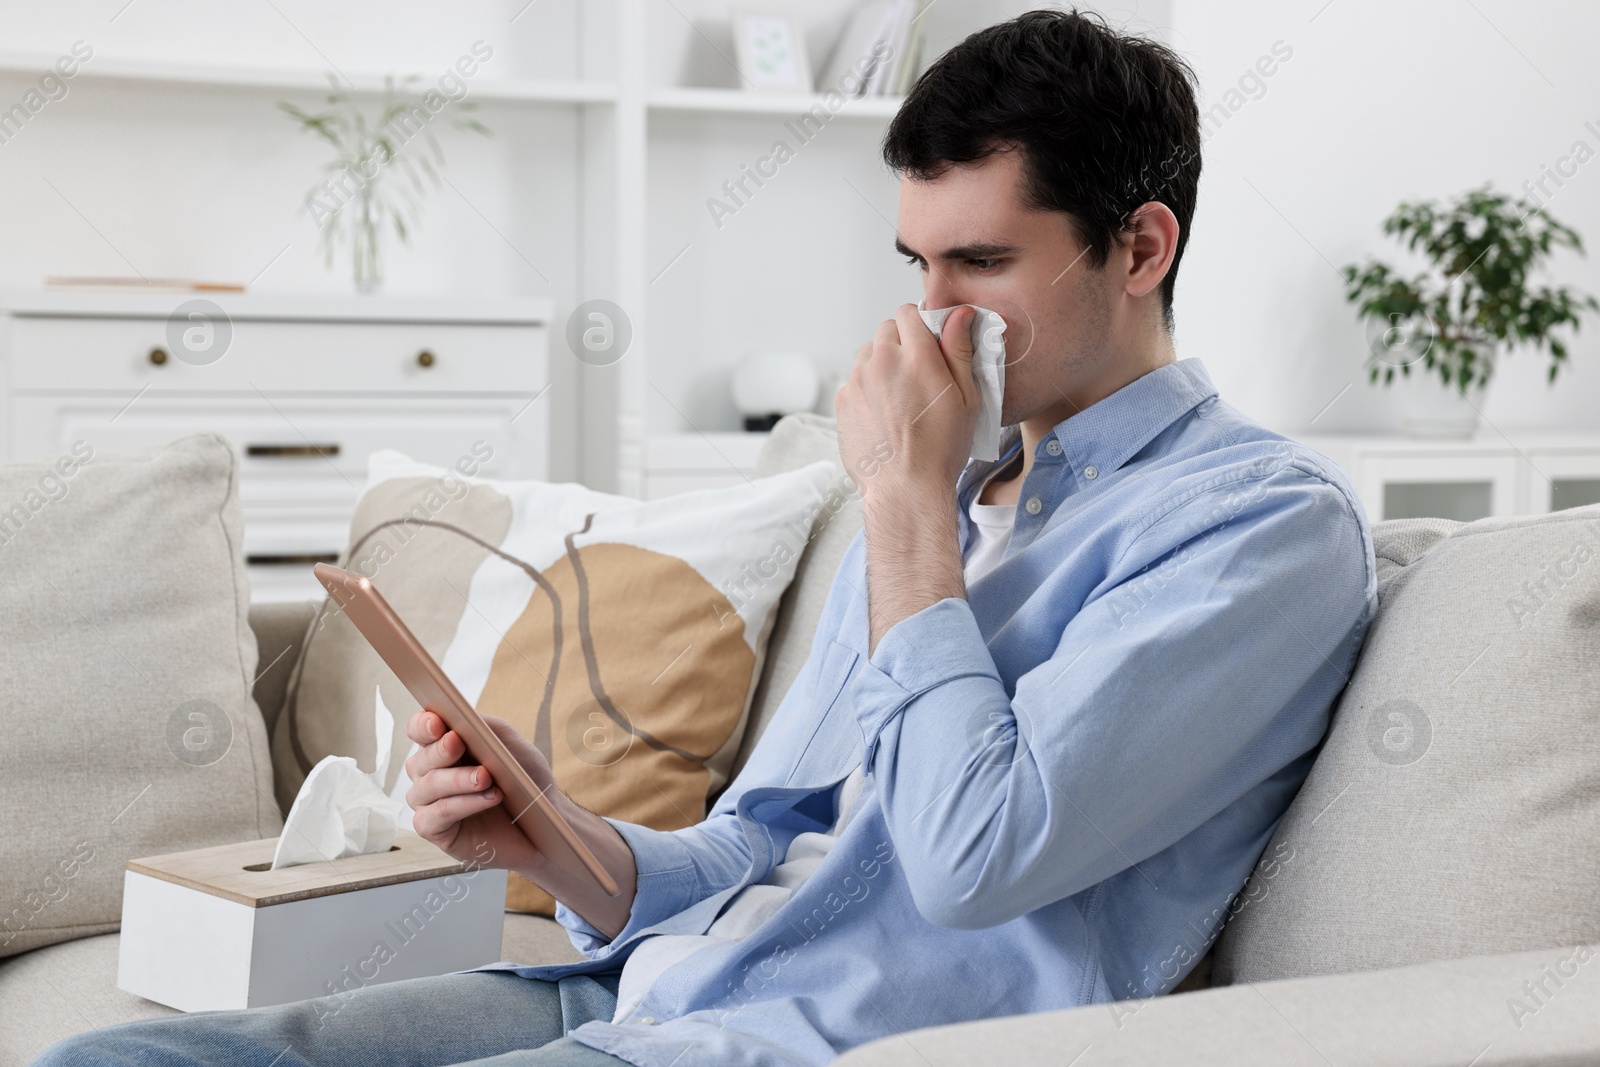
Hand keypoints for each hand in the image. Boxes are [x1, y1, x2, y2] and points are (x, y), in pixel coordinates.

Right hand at [404, 710, 550, 876]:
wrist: (542, 823)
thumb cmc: (524, 782)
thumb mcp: (512, 747)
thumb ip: (487, 728)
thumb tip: (464, 717)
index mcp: (442, 748)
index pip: (419, 730)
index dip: (423, 725)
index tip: (437, 723)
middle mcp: (428, 774)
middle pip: (420, 759)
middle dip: (440, 750)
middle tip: (458, 743)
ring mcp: (428, 803)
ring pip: (429, 786)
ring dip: (458, 779)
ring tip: (486, 777)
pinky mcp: (435, 829)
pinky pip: (438, 814)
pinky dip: (464, 804)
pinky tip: (490, 798)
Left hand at [835, 303, 980, 503]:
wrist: (905, 488)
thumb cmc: (940, 449)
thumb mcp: (966, 397)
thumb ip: (959, 349)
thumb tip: (959, 314)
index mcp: (916, 357)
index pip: (909, 313)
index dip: (921, 325)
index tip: (929, 343)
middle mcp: (881, 363)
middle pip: (886, 331)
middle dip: (901, 344)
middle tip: (917, 374)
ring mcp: (857, 381)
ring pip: (868, 354)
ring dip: (882, 365)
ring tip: (900, 397)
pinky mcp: (842, 401)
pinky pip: (855, 380)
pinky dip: (867, 389)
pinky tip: (885, 414)